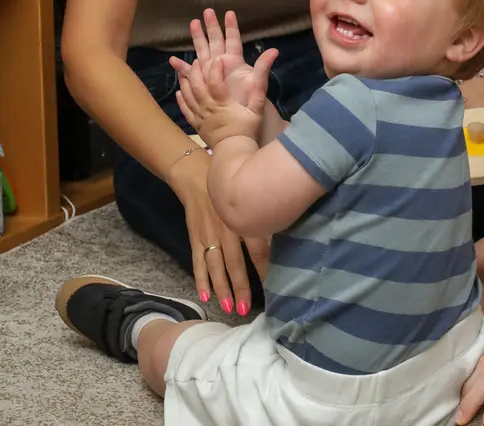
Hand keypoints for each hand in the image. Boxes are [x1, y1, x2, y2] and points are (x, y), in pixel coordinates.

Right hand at [166, 154, 266, 315]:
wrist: (196, 175)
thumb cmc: (232, 186)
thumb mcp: (250, 196)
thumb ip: (264, 216)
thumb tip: (288, 234)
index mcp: (242, 219)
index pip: (258, 249)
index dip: (264, 269)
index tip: (273, 287)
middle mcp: (225, 229)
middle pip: (235, 263)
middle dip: (241, 287)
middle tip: (247, 309)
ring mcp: (208, 235)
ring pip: (216, 266)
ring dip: (222, 288)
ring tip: (229, 308)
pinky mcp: (195, 237)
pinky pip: (197, 261)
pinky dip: (200, 279)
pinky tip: (205, 296)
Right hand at [171, 9, 278, 110]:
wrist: (241, 124)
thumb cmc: (250, 104)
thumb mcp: (257, 86)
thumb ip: (263, 68)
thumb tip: (275, 50)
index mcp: (235, 63)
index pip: (233, 41)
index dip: (232, 27)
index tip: (229, 12)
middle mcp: (223, 66)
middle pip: (216, 42)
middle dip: (211, 27)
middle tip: (207, 11)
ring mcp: (212, 75)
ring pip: (202, 53)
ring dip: (198, 40)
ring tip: (193, 23)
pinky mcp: (204, 86)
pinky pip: (191, 75)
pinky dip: (183, 69)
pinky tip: (174, 61)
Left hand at [176, 52, 272, 148]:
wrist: (234, 152)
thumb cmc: (247, 130)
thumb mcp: (257, 107)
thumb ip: (260, 84)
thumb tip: (270, 58)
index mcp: (222, 101)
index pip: (214, 80)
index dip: (215, 68)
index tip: (218, 59)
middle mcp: (207, 107)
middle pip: (197, 85)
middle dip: (196, 71)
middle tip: (198, 61)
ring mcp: (200, 116)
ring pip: (188, 95)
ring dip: (186, 82)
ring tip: (184, 71)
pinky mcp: (196, 125)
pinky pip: (185, 110)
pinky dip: (181, 100)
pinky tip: (179, 92)